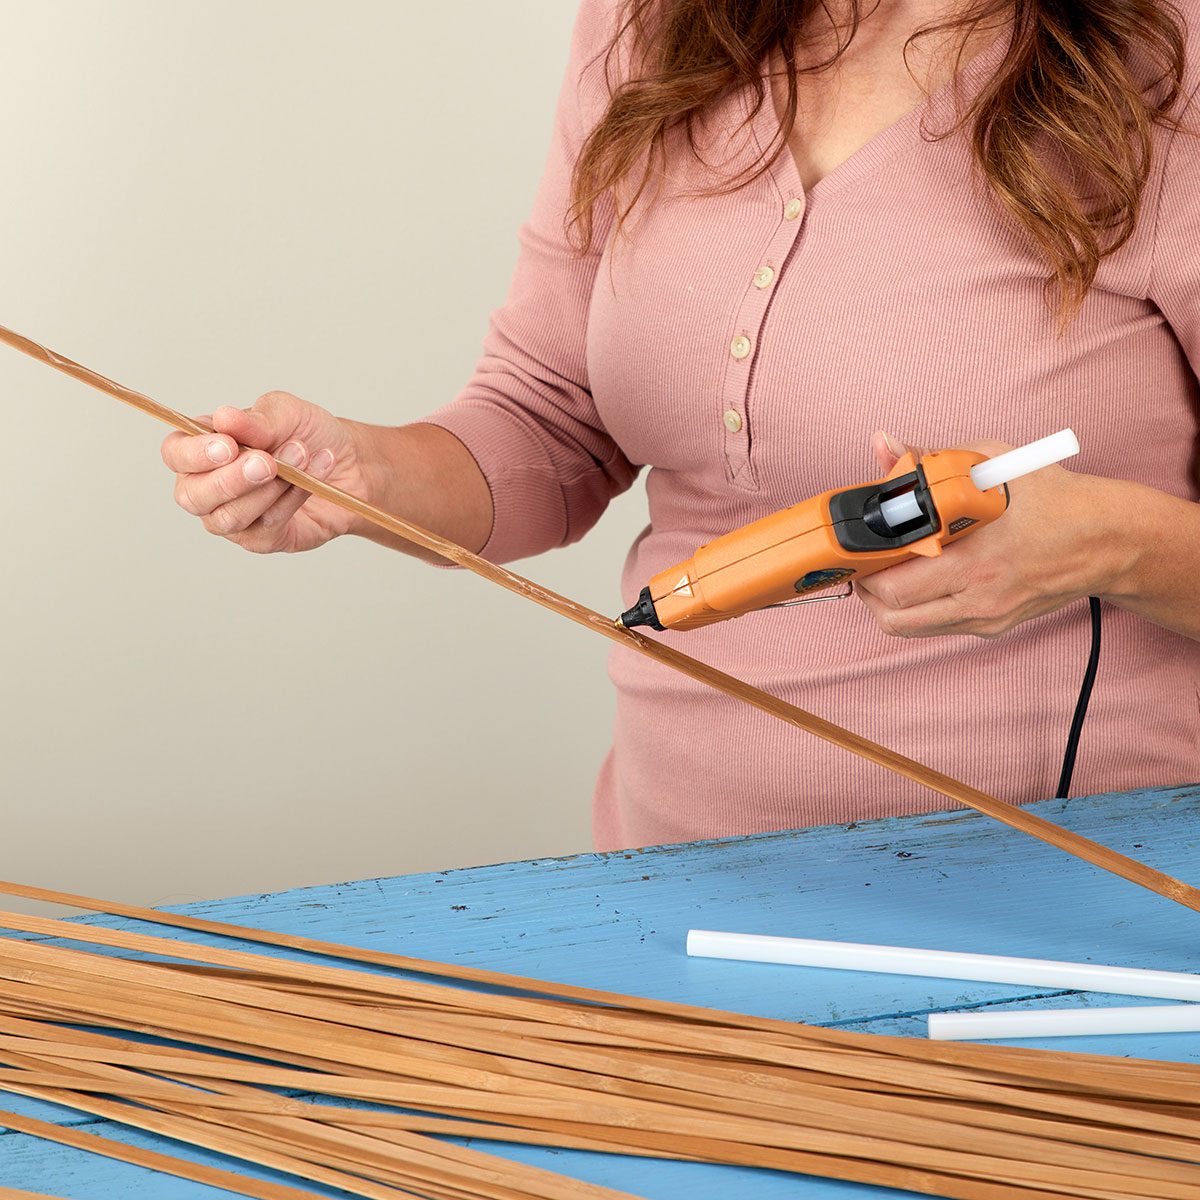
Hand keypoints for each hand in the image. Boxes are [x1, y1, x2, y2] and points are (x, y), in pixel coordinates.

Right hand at [161, 391, 365, 552]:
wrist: (349, 463)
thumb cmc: (307, 434)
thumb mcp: (286, 413)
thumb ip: (255, 420)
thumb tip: (224, 418)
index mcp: (203, 448)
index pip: (176, 455)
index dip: (195, 454)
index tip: (229, 446)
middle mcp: (209, 486)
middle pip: (193, 496)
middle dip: (230, 480)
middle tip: (268, 462)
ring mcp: (231, 516)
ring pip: (229, 517)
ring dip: (268, 489)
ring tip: (301, 458)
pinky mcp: (260, 539)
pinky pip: (265, 526)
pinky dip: (290, 501)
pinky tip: (309, 480)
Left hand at [855, 430, 1124, 638]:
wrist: (1104, 539)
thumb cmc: (1049, 498)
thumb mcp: (990, 463)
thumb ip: (930, 459)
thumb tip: (885, 445)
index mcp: (975, 558)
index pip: (895, 584)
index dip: (864, 568)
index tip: (856, 549)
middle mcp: (978, 596)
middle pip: (891, 614)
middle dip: (865, 588)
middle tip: (863, 563)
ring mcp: (984, 617)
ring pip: (906, 629)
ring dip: (883, 605)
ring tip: (882, 574)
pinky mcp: (990, 627)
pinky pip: (932, 628)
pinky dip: (912, 610)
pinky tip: (913, 583)